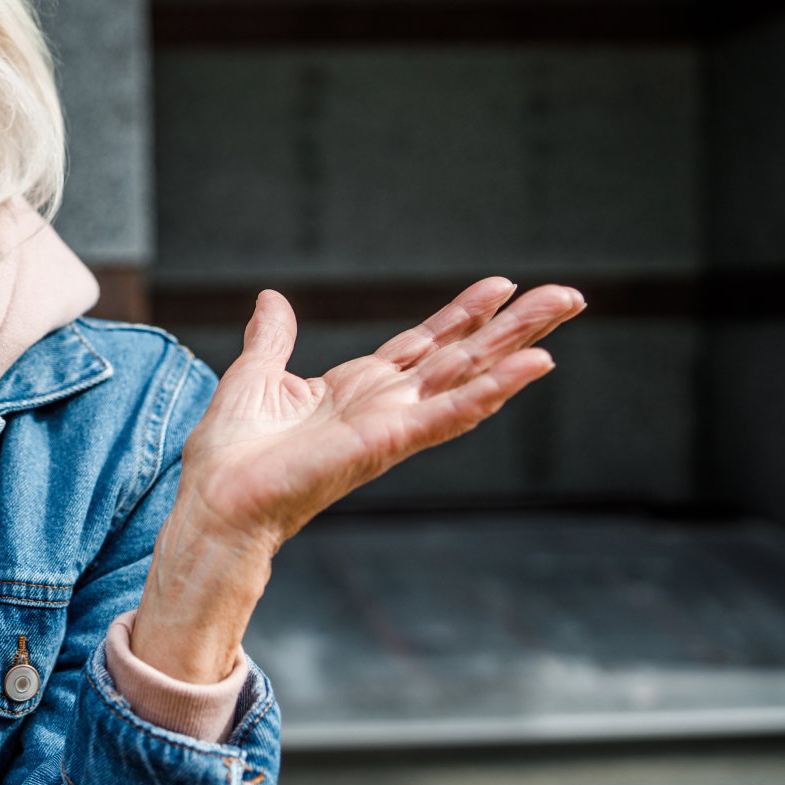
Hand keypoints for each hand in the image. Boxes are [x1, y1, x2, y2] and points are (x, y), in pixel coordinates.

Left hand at [133, 277, 584, 680]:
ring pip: (468, 376)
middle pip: (462, 356)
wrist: (216, 500)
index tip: (501, 285)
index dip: (462, 314)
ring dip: (517, 346)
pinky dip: (489, 390)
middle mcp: (385, 406)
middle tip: (567, 295)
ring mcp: (392, 425)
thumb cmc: (230, 454)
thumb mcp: (254, 376)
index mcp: (357, 389)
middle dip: (514, 325)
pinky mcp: (387, 443)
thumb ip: (272, 338)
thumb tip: (272, 299)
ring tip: (561, 311)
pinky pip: (448, 413)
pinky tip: (531, 367)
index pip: (424, 344)